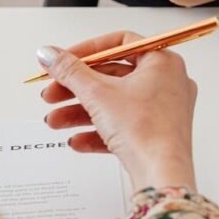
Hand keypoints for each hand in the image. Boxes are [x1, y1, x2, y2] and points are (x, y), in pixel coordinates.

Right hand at [37, 31, 197, 190]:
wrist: (162, 174)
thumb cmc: (145, 130)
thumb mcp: (97, 94)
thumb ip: (69, 71)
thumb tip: (50, 54)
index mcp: (162, 62)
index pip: (120, 43)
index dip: (87, 50)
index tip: (64, 60)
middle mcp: (168, 82)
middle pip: (113, 76)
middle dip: (76, 87)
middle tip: (52, 92)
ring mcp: (164, 109)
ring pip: (115, 103)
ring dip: (81, 111)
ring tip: (55, 120)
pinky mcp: (157, 134)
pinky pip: (124, 126)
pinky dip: (99, 130)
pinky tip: (76, 140)